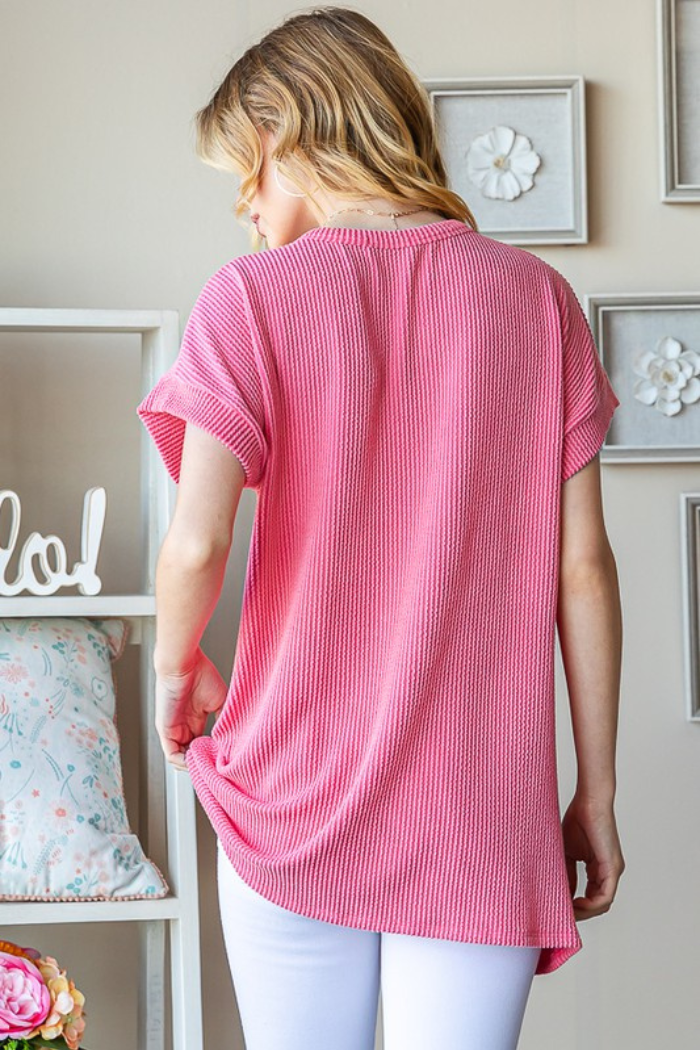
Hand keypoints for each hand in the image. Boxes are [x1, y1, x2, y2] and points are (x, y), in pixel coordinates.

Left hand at [154, 647, 227, 770]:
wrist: (185, 664)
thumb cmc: (201, 674)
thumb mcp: (220, 701)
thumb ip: (224, 721)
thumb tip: (230, 740)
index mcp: (196, 719)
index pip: (202, 745)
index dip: (212, 754)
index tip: (224, 759)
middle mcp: (184, 726)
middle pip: (192, 755)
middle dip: (204, 763)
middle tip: (217, 767)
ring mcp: (174, 729)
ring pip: (181, 759)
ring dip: (194, 765)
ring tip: (208, 764)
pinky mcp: (165, 730)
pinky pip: (172, 755)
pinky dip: (184, 762)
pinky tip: (196, 760)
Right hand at [561, 795, 625, 919]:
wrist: (589, 801)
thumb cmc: (578, 819)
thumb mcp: (568, 852)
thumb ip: (567, 872)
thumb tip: (562, 892)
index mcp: (599, 868)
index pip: (591, 896)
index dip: (576, 906)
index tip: (559, 908)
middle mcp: (609, 872)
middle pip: (597, 905)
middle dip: (579, 913)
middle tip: (560, 914)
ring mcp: (613, 871)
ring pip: (602, 904)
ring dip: (584, 912)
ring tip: (566, 911)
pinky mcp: (613, 868)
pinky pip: (605, 897)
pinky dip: (590, 905)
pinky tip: (575, 905)